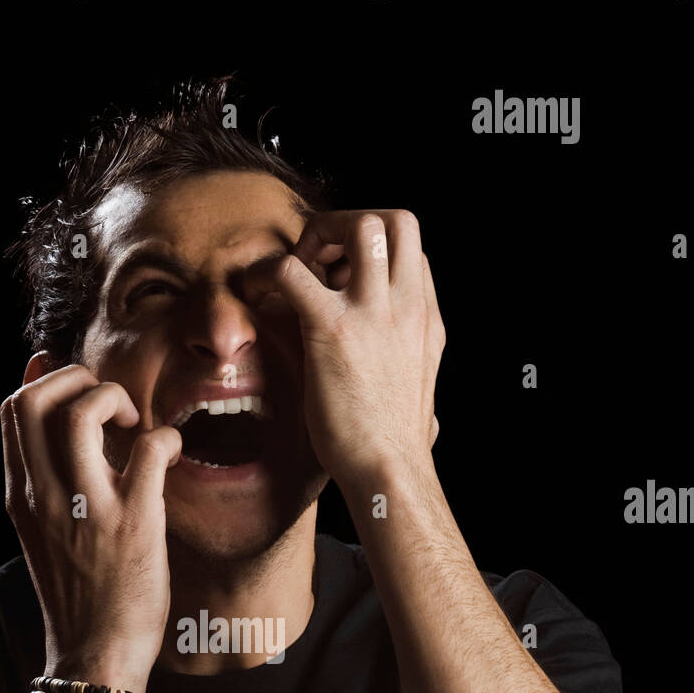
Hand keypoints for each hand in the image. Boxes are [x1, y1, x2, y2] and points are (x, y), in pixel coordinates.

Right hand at [0, 362, 181, 691]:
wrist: (95, 656)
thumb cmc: (79, 594)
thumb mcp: (43, 531)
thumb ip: (44, 477)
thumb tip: (51, 423)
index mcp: (21, 497)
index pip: (11, 409)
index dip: (46, 380)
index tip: (77, 390)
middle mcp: (45, 497)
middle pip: (33, 399)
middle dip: (74, 379)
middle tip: (107, 404)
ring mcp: (86, 508)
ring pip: (82, 413)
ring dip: (113, 398)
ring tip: (132, 422)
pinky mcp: (133, 523)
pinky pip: (148, 448)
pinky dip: (166, 436)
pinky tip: (171, 454)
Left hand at [257, 209, 444, 491]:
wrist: (389, 473)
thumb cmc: (396, 450)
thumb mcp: (425, 407)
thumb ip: (418, 395)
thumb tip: (433, 424)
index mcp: (426, 321)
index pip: (412, 253)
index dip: (374, 253)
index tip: (342, 279)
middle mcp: (407, 307)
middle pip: (397, 220)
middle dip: (353, 223)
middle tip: (318, 256)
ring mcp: (374, 314)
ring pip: (359, 224)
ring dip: (320, 234)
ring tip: (296, 271)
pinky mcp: (333, 329)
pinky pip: (293, 270)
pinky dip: (269, 272)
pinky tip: (259, 295)